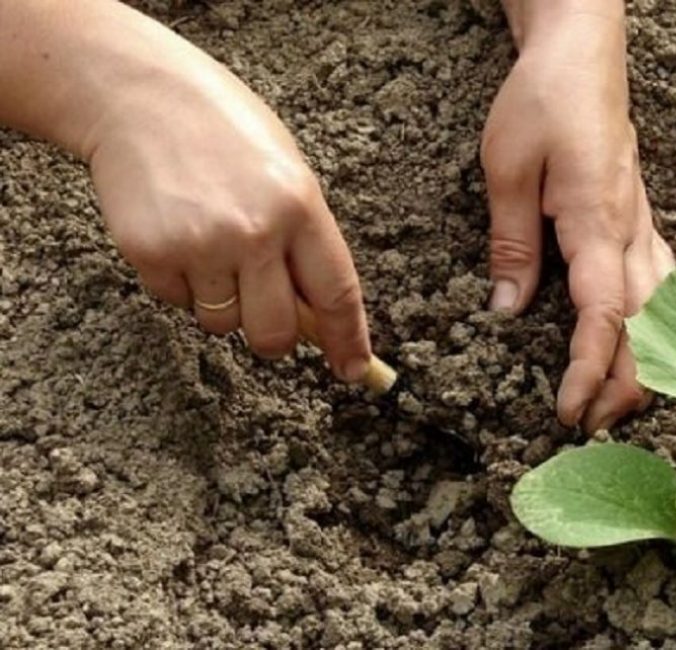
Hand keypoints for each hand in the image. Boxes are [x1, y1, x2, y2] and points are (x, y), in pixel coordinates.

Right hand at [86, 53, 370, 381]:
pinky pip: (177, 302)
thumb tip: (317, 317)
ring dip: (221, 302)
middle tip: (262, 306)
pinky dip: (180, 283)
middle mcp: (254, 231)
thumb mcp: (287, 175)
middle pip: (276, 333)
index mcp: (301, 206)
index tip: (356, 371)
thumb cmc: (225, 132)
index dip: (349, 341)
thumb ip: (305, 243)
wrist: (141, 95)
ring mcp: (200, 244)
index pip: (337, 294)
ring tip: (211, 243)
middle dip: (274, 335)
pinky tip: (178, 234)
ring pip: (221, 323)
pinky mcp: (150, 252)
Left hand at [482, 4, 675, 430]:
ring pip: (665, 312)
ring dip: (646, 362)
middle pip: (649, 327)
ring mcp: (645, 228)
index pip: (605, 314)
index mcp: (598, 220)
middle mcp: (633, 231)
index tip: (568, 409)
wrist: (583, 57)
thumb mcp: (506, 168)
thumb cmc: (542, 101)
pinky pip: (664, 286)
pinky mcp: (641, 223)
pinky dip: (657, 329)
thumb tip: (505, 312)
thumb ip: (511, 243)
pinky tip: (645, 348)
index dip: (591, 369)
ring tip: (615, 403)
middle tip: (590, 427)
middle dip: (625, 385)